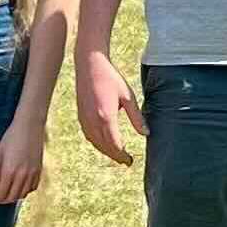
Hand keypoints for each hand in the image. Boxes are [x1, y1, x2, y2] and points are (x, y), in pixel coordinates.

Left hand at [0, 113, 47, 203]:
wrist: (29, 126)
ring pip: (23, 194)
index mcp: (9, 170)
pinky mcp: (39, 170)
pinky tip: (20, 186)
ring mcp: (33, 173)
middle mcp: (22, 174)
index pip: (1, 194)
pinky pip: (33, 187)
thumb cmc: (11, 138)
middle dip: (3, 200)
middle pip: (12, 197)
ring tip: (7, 193)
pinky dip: (25, 190)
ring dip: (14, 196)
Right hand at [76, 50, 144, 165]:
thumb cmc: (111, 78)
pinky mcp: (80, 116)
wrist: (89, 65)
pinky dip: (97, 143)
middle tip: (126, 162)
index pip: (115, 145)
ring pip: (95, 143)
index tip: (131, 161)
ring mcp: (84, 119)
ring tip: (117, 155)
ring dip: (106, 151)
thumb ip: (137, 117)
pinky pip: (88, 136)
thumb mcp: (128, 96)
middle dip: (116, 156)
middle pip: (105, 147)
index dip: (123, 155)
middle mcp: (93, 121)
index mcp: (106, 117)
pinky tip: (104, 144)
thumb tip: (146, 134)